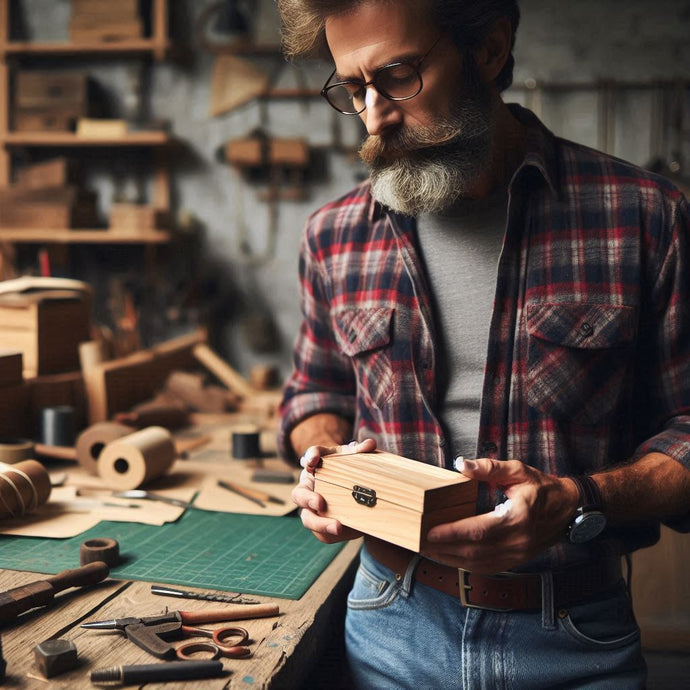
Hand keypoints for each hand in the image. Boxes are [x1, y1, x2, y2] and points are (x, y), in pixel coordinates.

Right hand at [291, 438, 376, 543]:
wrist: (360, 495)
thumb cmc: (352, 470)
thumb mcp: (356, 459)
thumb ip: (361, 451)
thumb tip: (370, 444)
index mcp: (318, 465)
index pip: (310, 456)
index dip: (310, 457)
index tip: (313, 461)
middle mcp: (310, 486)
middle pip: (300, 494)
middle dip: (308, 499)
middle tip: (320, 503)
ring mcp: (312, 508)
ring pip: (307, 518)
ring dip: (320, 524)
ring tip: (337, 527)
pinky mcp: (322, 524)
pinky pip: (322, 533)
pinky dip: (332, 534)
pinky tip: (345, 532)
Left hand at [422, 458, 579, 572]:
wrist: (570, 508)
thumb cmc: (542, 488)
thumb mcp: (518, 470)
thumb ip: (489, 468)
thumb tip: (462, 465)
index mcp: (518, 517)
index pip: (478, 531)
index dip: (452, 533)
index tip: (429, 531)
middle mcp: (518, 541)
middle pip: (474, 551)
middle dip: (444, 548)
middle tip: (419, 542)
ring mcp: (518, 555)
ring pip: (478, 564)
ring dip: (450, 559)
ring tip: (428, 550)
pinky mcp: (516, 561)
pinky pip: (486, 568)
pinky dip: (464, 565)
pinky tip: (448, 557)